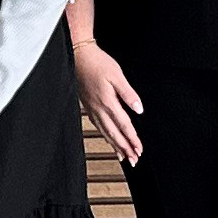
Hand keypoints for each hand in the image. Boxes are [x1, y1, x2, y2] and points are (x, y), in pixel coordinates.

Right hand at [73, 39, 145, 165]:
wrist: (78, 56)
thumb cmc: (97, 63)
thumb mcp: (117, 75)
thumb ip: (128, 94)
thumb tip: (139, 109)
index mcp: (108, 101)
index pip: (124, 125)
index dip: (132, 139)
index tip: (139, 150)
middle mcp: (98, 108)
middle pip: (114, 133)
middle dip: (124, 148)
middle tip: (133, 160)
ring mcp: (92, 108)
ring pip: (105, 132)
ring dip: (115, 145)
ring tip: (123, 156)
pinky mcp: (88, 106)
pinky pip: (98, 126)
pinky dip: (105, 136)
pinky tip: (109, 139)